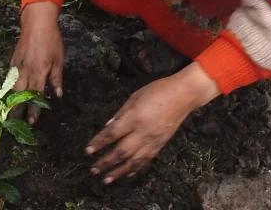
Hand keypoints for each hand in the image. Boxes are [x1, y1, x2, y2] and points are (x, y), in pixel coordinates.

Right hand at [10, 1, 63, 123]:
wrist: (36, 23)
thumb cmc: (51, 41)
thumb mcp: (58, 60)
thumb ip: (56, 79)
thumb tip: (57, 95)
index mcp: (39, 72)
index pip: (35, 95)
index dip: (34, 109)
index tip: (32, 122)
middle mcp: (26, 72)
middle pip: (20, 95)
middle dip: (17, 110)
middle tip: (15, 124)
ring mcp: (17, 67)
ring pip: (12, 88)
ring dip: (10, 102)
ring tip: (8, 115)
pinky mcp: (13, 62)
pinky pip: (9, 79)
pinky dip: (8, 89)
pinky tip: (7, 97)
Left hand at [86, 62, 219, 182]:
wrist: (183, 96)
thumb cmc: (157, 91)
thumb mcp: (134, 97)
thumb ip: (120, 113)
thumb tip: (108, 126)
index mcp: (134, 118)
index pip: (112, 134)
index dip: (99, 143)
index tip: (87, 151)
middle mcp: (142, 133)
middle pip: (121, 152)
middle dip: (106, 162)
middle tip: (93, 170)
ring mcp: (152, 141)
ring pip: (133, 161)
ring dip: (118, 172)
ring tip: (106, 179)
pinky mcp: (160, 145)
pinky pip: (146, 160)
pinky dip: (135, 169)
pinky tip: (127, 174)